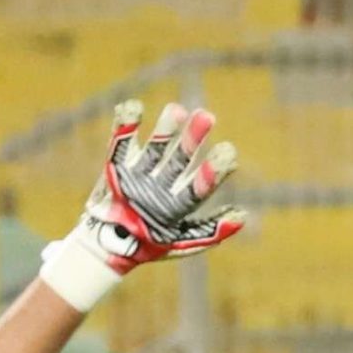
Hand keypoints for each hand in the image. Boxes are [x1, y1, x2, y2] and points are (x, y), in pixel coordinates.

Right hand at [38, 99, 243, 311]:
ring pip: (155, 147)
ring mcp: (141, 172)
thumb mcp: (183, 243)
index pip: (200, 185)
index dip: (213, 171)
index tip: (228, 152)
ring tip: (177, 109)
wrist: (109, 244)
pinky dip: (124, 125)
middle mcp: (164, 182)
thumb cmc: (152, 245)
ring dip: (165, 129)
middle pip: (181, 159)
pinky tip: (133, 107)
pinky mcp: (118, 164)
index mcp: (181, 202)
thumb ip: (211, 231)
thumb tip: (243, 215)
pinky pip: (120, 143)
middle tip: (206, 116)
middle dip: (192, 139)